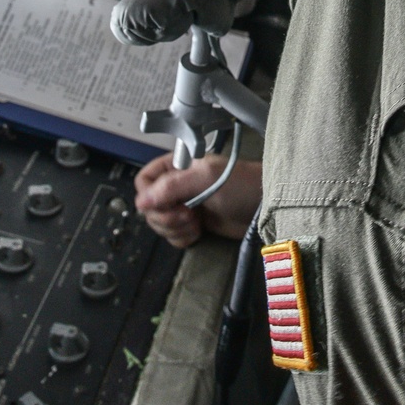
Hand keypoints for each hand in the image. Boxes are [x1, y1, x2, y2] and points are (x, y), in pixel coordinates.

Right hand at [135, 154, 262, 246]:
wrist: (263, 206)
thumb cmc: (240, 185)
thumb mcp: (205, 179)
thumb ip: (171, 186)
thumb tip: (141, 201)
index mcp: (176, 166)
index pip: (144, 180)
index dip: (149, 196)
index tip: (166, 204)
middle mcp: (177, 185)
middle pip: (149, 207)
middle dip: (165, 217)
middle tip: (187, 215)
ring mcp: (184, 205)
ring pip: (160, 223)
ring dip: (174, 229)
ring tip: (195, 223)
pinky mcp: (193, 224)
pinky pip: (173, 235)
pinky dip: (181, 238)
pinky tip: (198, 232)